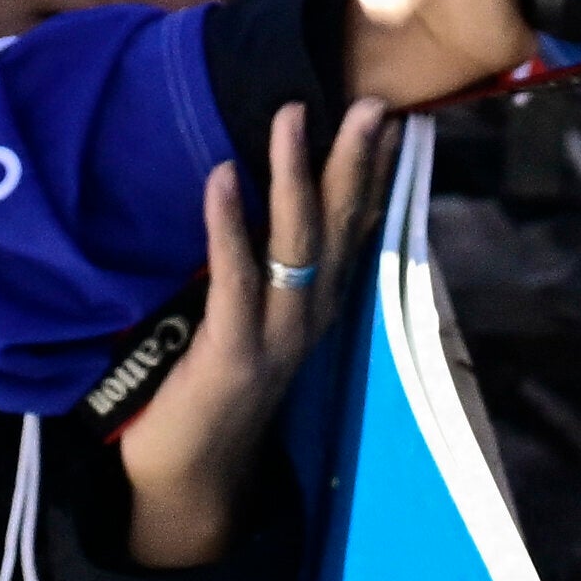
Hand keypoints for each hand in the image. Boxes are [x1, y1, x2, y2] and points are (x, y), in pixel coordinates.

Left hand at [118, 90, 398, 566]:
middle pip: (339, 227)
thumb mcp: (252, 319)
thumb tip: (265, 196)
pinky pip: (234, 277)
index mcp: (318, 305)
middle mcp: (310, 317)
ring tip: (292, 114)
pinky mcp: (232, 354)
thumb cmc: (211, 386)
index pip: (355, 227)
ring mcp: (276, 337)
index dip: (373, 172)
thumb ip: (264, 266)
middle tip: (371, 102)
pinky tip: (223, 176)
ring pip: (296, 244)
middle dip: (354, 162)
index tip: (392, 116)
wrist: (188, 478)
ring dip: (294, 175)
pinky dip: (229, 224)